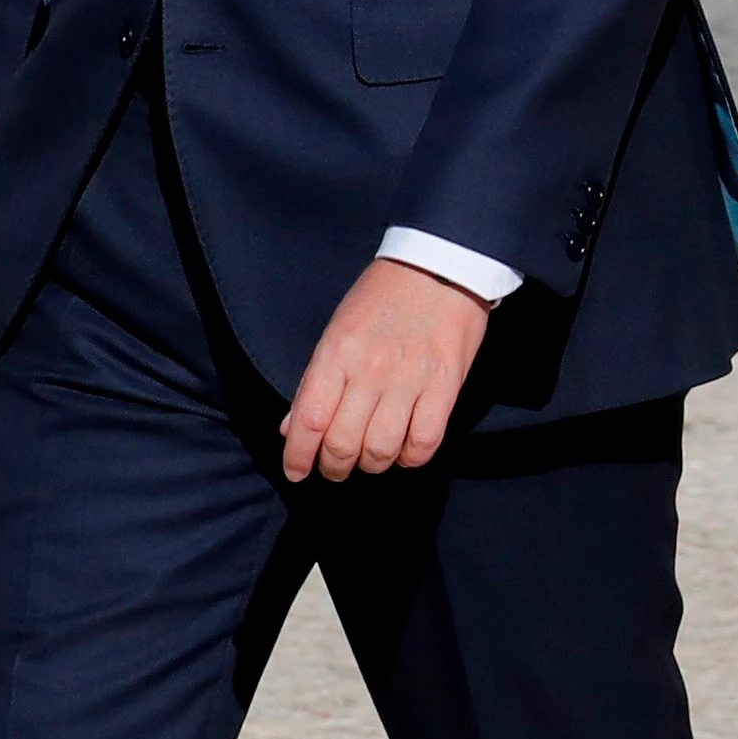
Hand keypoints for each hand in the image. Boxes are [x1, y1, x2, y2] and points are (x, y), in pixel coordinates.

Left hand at [280, 258, 491, 479]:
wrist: (440, 266)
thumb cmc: (382, 298)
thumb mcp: (337, 331)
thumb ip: (314, 382)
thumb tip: (292, 428)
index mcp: (337, 354)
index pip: (309, 420)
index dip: (298, 457)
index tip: (297, 473)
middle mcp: (370, 371)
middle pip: (343, 443)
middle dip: (334, 467)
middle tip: (335, 468)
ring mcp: (410, 380)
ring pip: (381, 449)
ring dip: (371, 465)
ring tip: (370, 459)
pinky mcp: (445, 386)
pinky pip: (424, 442)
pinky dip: (410, 458)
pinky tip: (404, 452)